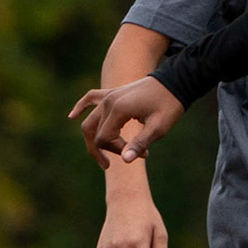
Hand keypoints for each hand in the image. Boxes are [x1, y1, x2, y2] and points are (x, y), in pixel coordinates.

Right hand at [69, 76, 185, 167]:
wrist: (175, 81)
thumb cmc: (169, 105)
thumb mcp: (158, 127)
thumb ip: (140, 143)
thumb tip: (126, 161)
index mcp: (118, 109)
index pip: (104, 138)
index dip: (117, 151)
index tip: (142, 154)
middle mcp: (108, 101)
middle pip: (94, 131)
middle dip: (104, 150)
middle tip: (112, 166)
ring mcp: (109, 96)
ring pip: (90, 120)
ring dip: (94, 138)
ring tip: (102, 157)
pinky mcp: (113, 93)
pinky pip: (90, 98)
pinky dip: (81, 107)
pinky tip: (72, 115)